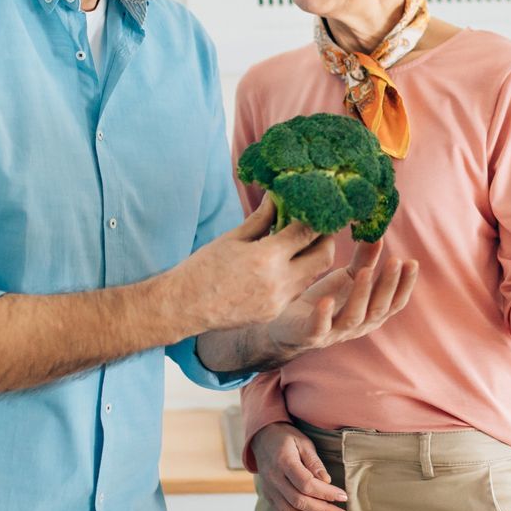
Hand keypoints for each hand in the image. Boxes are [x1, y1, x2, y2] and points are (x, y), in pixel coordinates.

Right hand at [164, 197, 336, 336]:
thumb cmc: (203, 268)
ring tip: (302, 243)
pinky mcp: (274, 313)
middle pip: (324, 257)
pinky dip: (298, 275)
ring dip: (313, 258)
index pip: (307, 232)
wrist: (183, 307)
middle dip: (326, 239)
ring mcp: (279, 301)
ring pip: (313, 275)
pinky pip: (297, 290)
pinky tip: (285, 264)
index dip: (317, 218)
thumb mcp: (233, 238)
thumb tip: (277, 196)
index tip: (319, 207)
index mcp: (267, 257)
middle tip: (319, 225)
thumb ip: (261, 218)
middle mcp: (279, 281)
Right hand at [251, 422, 348, 510]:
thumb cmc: (286, 438)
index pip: (306, 483)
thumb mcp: (302, 442)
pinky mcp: (269, 498)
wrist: (261, 439)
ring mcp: (270, 491)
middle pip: (299, 501)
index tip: (343, 497)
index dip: (326, 493)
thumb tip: (326, 480)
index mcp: (283, 462)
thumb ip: (314, 462)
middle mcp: (274, 479)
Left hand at [265, 241, 419, 360]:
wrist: (288, 326)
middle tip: (395, 261)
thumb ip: (364, 260)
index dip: (404, 285)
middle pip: (378, 308)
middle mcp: (357, 326)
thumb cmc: (324, 300)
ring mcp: (334, 332)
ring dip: (361, 295)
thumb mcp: (346, 278)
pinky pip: (318, 328)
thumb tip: (377, 233)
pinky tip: (326, 301)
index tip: (412, 263)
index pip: (394, 302)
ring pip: (353, 317)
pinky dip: (323, 316)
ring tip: (365, 272)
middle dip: (388, 285)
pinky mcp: (309, 335)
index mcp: (370, 313)